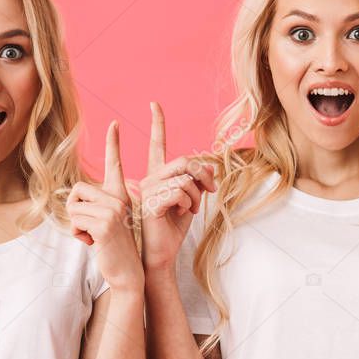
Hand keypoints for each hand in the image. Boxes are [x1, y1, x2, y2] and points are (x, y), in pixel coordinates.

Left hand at [66, 121, 142, 291]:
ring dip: (76, 225)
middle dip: (74, 211)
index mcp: (120, 195)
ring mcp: (113, 210)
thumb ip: (95, 208)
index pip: (115, 164)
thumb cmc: (113, 249)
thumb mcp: (104, 223)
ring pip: (73, 206)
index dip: (114, 143)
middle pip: (76, 190)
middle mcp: (119, 198)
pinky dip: (78, 235)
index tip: (114, 124)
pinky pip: (75, 220)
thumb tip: (73, 199)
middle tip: (90, 229)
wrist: (126, 273)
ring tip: (93, 237)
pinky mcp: (105, 223)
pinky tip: (93, 244)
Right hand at [138, 102, 216, 272]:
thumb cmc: (173, 228)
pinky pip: (180, 192)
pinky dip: (189, 203)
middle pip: (184, 161)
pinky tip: (182, 214)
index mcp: (156, 175)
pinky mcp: (151, 203)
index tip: (154, 104)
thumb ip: (198, 182)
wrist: (161, 254)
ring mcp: (147, 190)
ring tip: (190, 209)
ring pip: (185, 178)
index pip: (157, 144)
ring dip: (197, 195)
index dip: (157, 123)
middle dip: (203, 176)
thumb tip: (211, 167)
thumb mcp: (192, 201)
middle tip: (209, 192)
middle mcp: (149, 178)